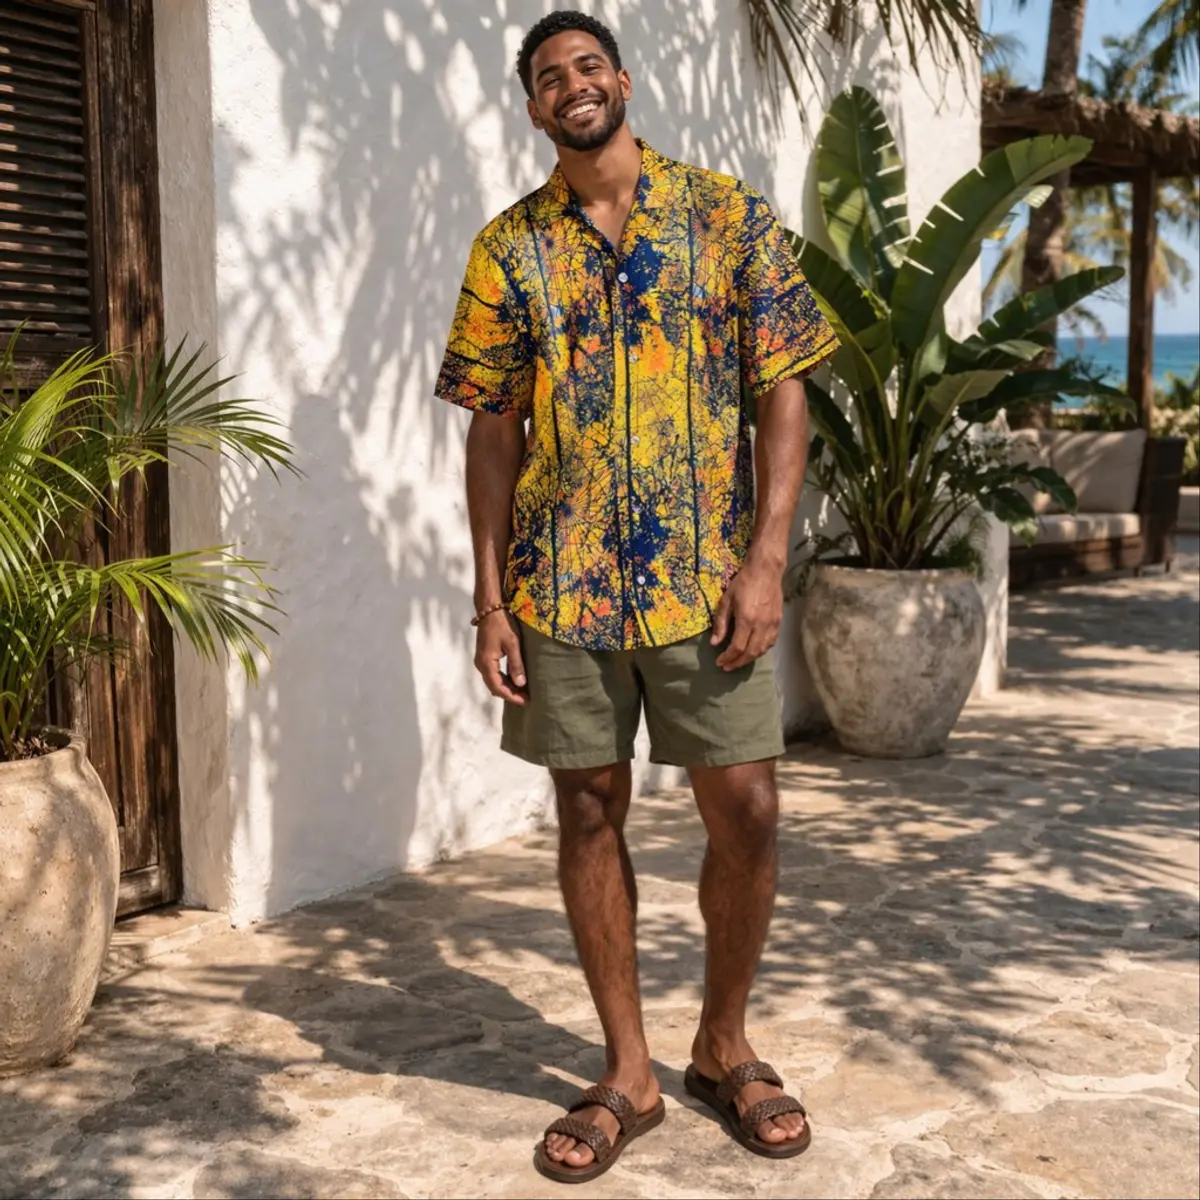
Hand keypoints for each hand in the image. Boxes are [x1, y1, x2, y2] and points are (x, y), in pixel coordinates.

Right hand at [474, 610, 527, 704]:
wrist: (489, 609)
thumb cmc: (501, 624)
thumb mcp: (512, 643)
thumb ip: (516, 664)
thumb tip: (520, 684)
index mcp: (486, 663)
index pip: (498, 687)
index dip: (512, 696)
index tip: (526, 701)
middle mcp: (481, 665)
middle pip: (494, 687)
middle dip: (510, 694)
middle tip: (527, 699)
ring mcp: (481, 661)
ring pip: (493, 682)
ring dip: (507, 688)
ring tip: (523, 692)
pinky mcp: (485, 657)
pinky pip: (493, 674)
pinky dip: (504, 680)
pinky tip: (515, 681)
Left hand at [710, 556, 783, 670]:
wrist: (766, 570)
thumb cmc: (743, 583)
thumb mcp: (726, 600)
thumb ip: (720, 623)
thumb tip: (714, 643)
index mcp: (746, 619)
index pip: (737, 647)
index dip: (728, 657)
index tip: (719, 661)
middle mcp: (761, 625)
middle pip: (750, 652)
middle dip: (737, 662)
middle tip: (727, 666)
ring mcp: (772, 624)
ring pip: (762, 649)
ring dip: (749, 659)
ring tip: (738, 661)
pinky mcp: (778, 622)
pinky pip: (771, 642)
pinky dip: (761, 650)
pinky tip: (753, 651)